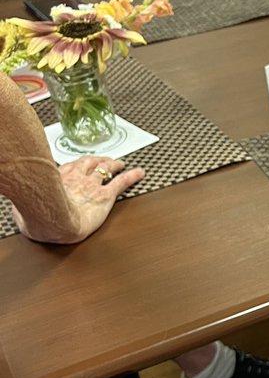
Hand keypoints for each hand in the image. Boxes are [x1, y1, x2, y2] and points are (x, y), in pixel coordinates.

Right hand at [13, 156, 144, 243]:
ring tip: (120, 163)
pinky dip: (132, 176)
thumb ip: (28, 206)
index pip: (70, 166)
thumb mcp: (27, 207)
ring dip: (114, 165)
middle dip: (97, 160)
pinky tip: (140, 173)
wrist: (53, 218)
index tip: (80, 164)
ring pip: (106, 169)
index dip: (78, 165)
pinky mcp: (105, 195)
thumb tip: (20, 212)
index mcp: (58, 177)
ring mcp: (92, 185)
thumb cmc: (38, 213)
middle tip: (104, 159)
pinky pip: (122, 182)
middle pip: (90, 163)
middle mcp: (77, 177)